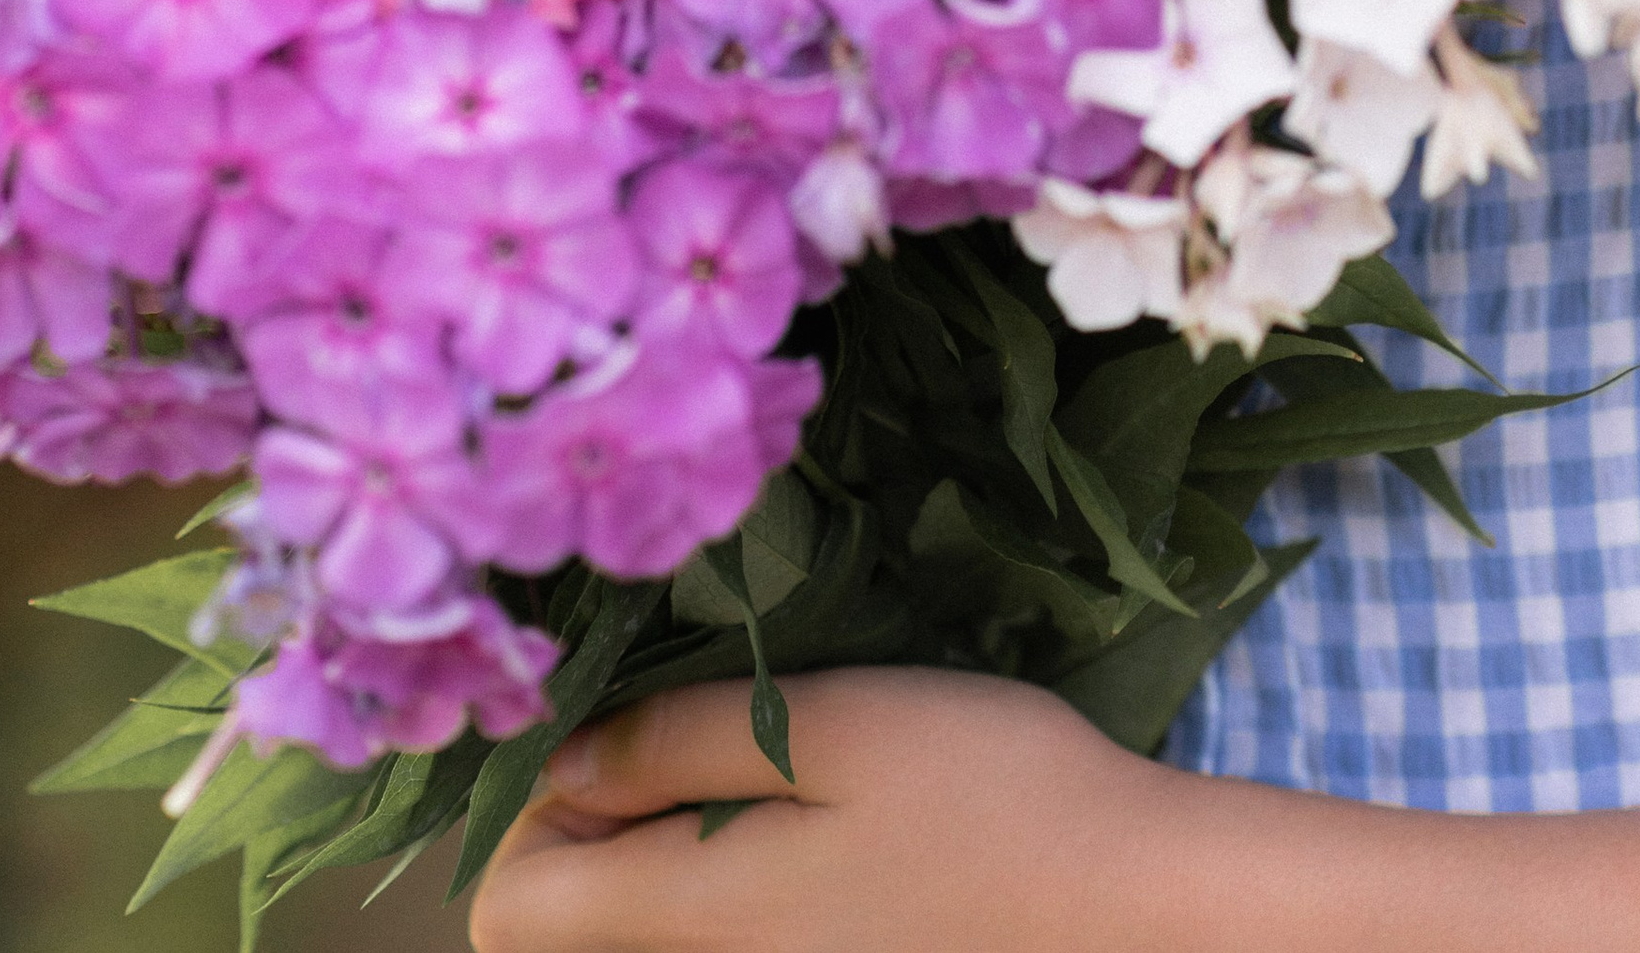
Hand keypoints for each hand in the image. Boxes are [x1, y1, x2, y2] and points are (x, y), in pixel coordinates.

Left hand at [468, 666, 1161, 952]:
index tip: (600, 713)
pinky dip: (723, 860)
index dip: (521, 803)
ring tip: (747, 744)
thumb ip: (680, 742)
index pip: (507, 908)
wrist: (1131, 904)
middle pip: (565, 916)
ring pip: (644, 915)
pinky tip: (802, 802)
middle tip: (678, 711)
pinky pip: (719, 928)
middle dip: (587, 809)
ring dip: (657, 828)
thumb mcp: (833, 727)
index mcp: (696, 917)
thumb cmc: (989, 795)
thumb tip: (557, 757)